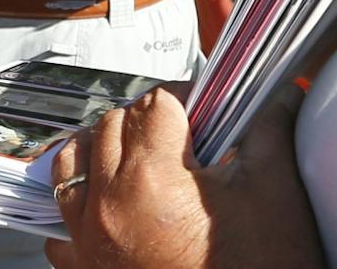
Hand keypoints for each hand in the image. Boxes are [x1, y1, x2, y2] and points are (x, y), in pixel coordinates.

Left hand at [45, 87, 322, 268]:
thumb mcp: (275, 194)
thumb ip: (268, 132)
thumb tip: (275, 95)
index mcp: (151, 178)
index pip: (154, 105)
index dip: (184, 103)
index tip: (201, 114)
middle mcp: (109, 206)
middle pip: (111, 127)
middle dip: (145, 124)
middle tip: (181, 141)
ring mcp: (92, 241)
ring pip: (72, 166)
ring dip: (100, 154)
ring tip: (138, 163)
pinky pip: (61, 228)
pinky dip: (80, 213)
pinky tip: (110, 211)